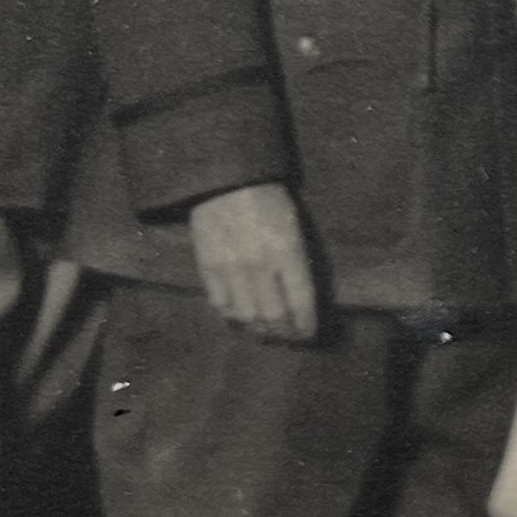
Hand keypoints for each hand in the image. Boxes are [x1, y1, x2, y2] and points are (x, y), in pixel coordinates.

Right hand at [188, 181, 322, 343]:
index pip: (301, 302)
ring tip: (266, 333)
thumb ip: (297, 262)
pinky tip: (240, 319)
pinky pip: (220, 305)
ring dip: (259, 331)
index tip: (308, 334)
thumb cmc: (267, 198)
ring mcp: (231, 268)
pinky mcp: (207, 267)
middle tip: (288, 338)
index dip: (306, 325)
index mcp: (287, 251)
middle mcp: (260, 264)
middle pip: (274, 316)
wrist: (224, 179)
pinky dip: (233, 318)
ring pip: (247, 316)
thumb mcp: (294, 226)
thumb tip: (300, 298)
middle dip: (284, 333)